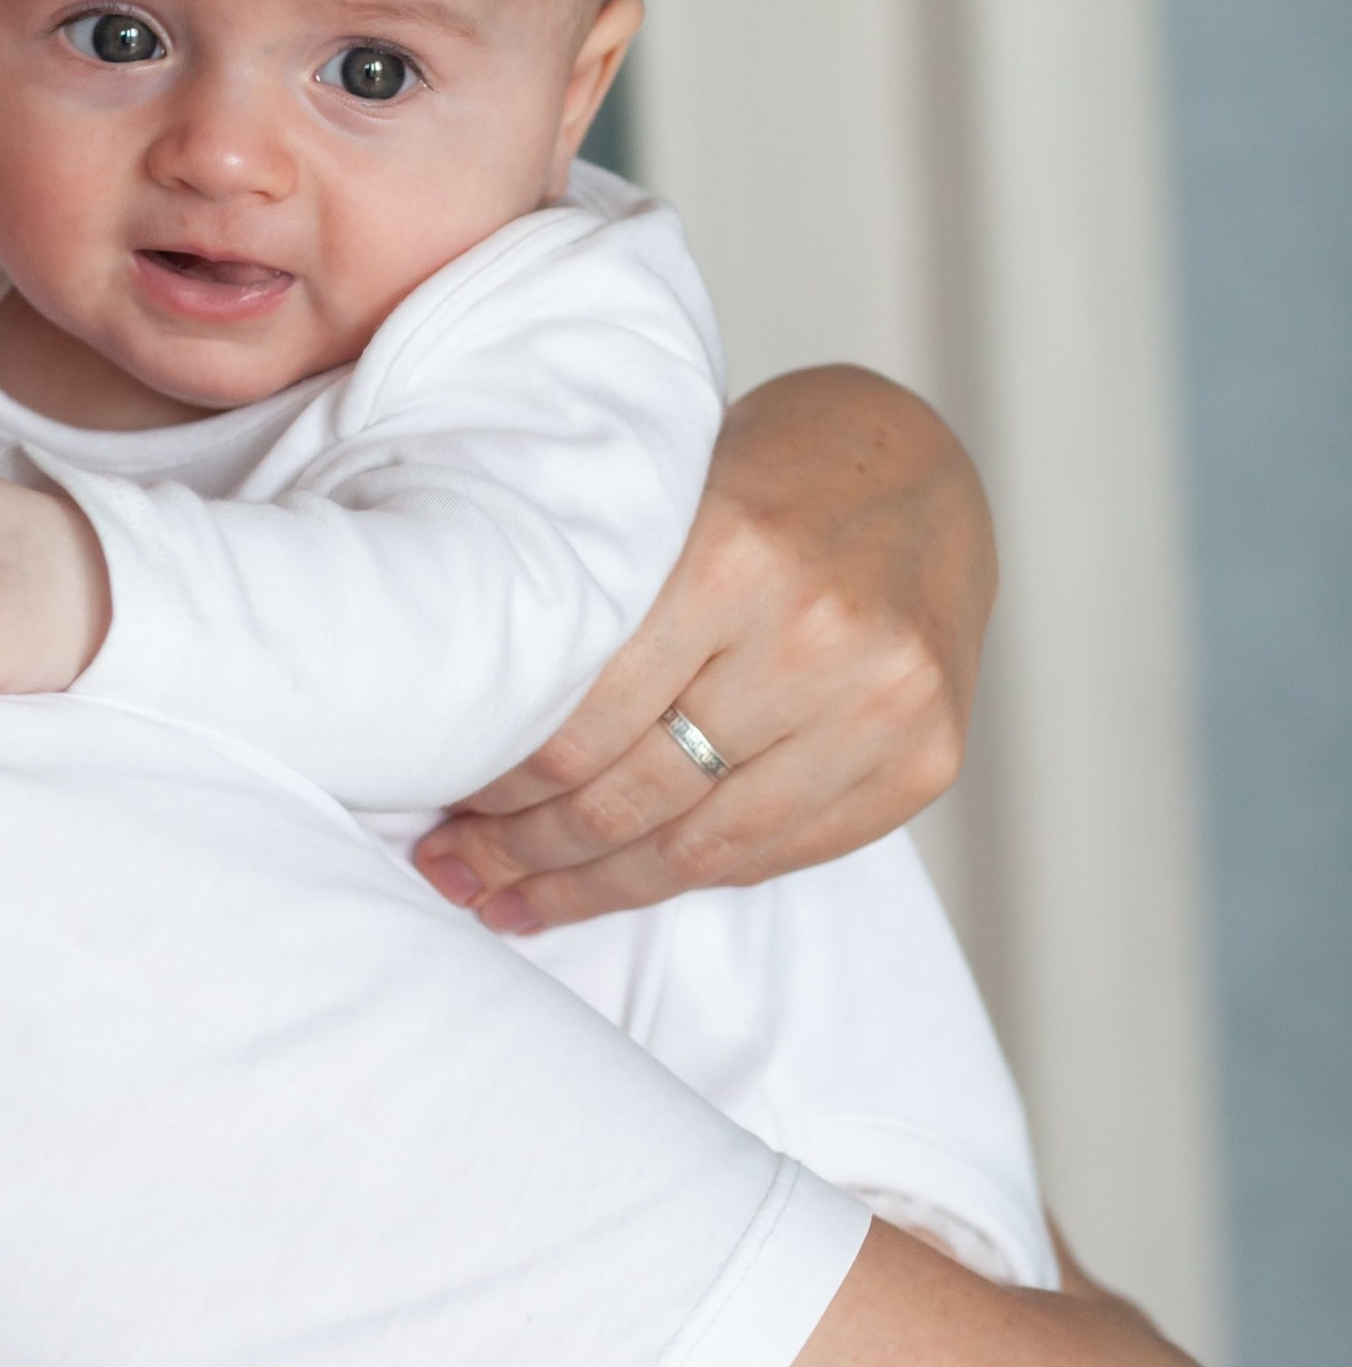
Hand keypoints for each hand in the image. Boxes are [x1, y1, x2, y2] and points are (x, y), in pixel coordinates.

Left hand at [414, 366, 993, 931]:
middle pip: (635, 795)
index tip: (442, 803)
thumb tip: (469, 730)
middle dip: (527, 848)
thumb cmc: (765, 476)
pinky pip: (779, 854)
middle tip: (455, 868)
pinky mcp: (925, 760)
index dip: (500, 781)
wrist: (921, 465)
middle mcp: (815, 638)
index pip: (585, 719)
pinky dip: (689, 875)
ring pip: (703, 848)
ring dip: (593, 887)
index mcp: (734, 554)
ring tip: (514, 902)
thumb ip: (596, 607)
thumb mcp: (668, 501)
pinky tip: (621, 884)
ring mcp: (882, 708)